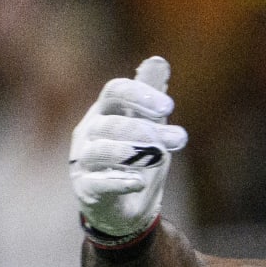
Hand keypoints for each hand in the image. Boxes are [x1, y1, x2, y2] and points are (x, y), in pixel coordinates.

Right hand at [70, 56, 187, 244]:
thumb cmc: (136, 158)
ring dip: (132, 153)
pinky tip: (137, 182)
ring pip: (101, 151)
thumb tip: (158, 60)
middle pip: (112, 123)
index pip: (114, 92)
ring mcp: (84, 161)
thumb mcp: (148, 124)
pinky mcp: (86, 189)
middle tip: (180, 138)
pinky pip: (97, 183)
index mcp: (105, 112)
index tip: (169, 106)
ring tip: (161, 157)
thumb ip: (150, 94)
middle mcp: (90, 133)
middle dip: (147, 129)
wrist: (126, 206)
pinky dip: (117, 181)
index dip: (139, 95)